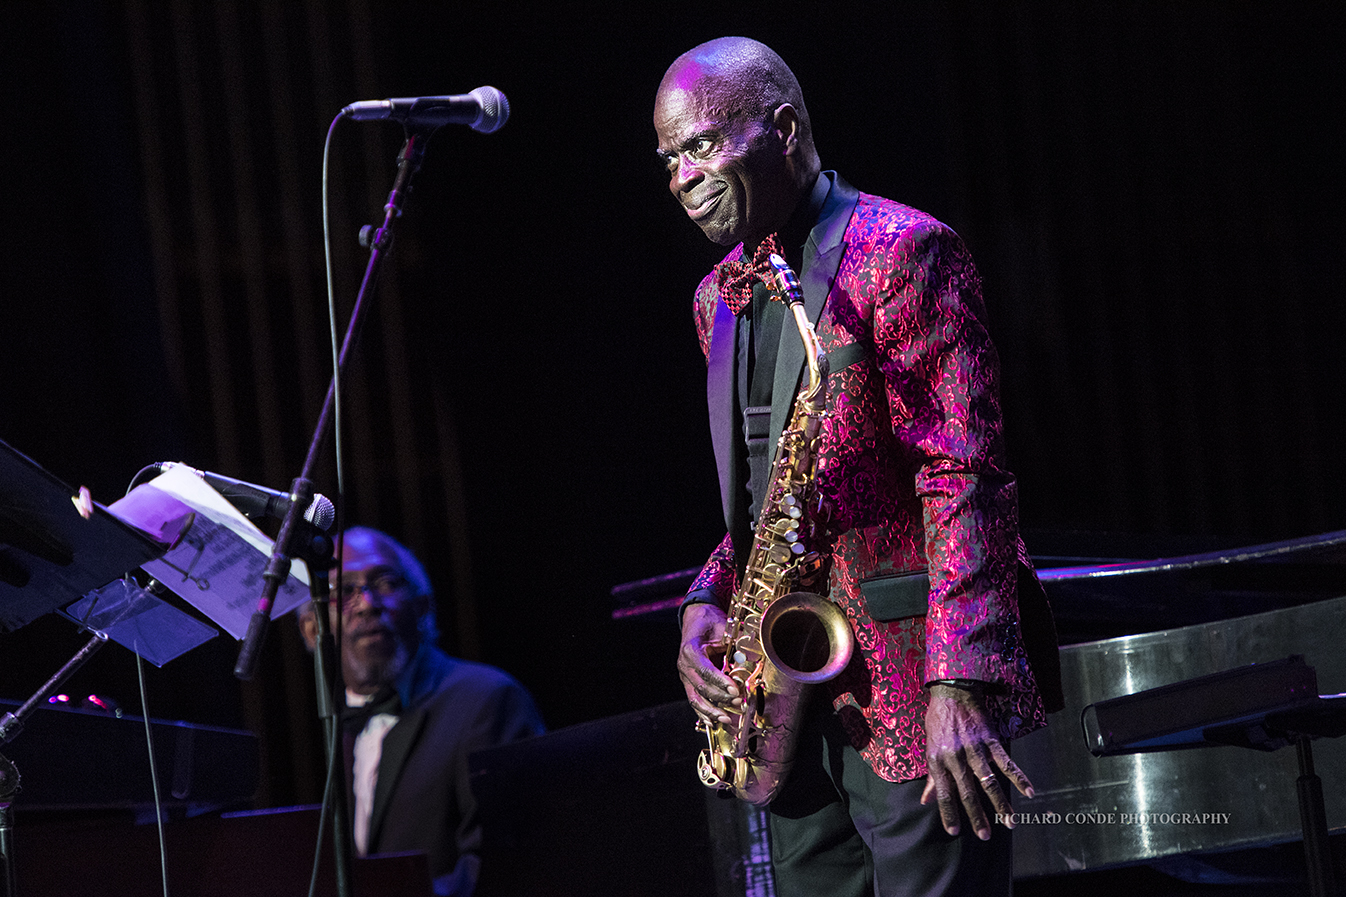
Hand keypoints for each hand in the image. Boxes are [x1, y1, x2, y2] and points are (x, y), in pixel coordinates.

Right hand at [677, 603, 740, 723]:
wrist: (696, 620)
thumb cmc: (710, 623)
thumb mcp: (723, 628)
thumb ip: (735, 643)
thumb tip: (749, 658)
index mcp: (690, 650)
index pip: (704, 670)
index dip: (719, 681)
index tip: (734, 689)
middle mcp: (684, 665)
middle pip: (701, 687)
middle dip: (721, 698)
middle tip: (739, 702)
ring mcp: (685, 676)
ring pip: (695, 698)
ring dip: (711, 710)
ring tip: (726, 718)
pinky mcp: (688, 683)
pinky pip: (694, 700)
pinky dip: (703, 713)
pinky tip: (712, 721)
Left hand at [920, 683, 1034, 839]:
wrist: (951, 690)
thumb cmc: (937, 719)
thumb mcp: (928, 746)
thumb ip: (932, 776)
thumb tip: (925, 800)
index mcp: (937, 759)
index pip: (942, 792)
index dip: (948, 812)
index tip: (954, 831)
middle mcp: (955, 756)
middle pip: (967, 791)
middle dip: (977, 816)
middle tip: (985, 835)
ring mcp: (974, 748)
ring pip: (988, 781)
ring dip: (1001, 803)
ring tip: (1010, 821)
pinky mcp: (990, 739)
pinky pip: (1006, 762)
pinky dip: (1018, 777)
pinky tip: (1029, 792)